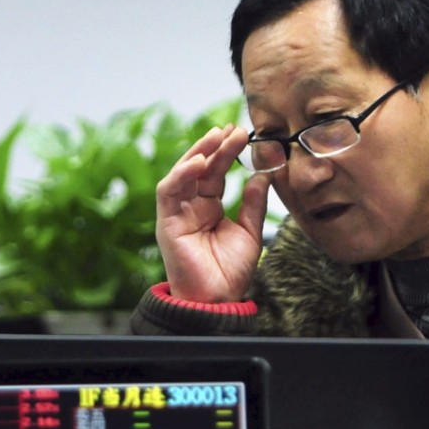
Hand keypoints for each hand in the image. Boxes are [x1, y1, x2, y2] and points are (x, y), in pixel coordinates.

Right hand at [155, 124, 270, 302]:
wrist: (217, 300)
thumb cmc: (230, 273)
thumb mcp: (250, 232)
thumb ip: (253, 204)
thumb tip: (262, 175)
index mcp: (209, 208)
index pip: (217, 173)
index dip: (228, 152)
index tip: (243, 134)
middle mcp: (191, 207)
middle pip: (201, 168)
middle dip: (216, 146)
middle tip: (234, 129)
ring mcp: (177, 213)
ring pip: (182, 173)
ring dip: (199, 152)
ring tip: (218, 136)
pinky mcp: (166, 222)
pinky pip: (169, 191)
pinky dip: (181, 174)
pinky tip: (199, 162)